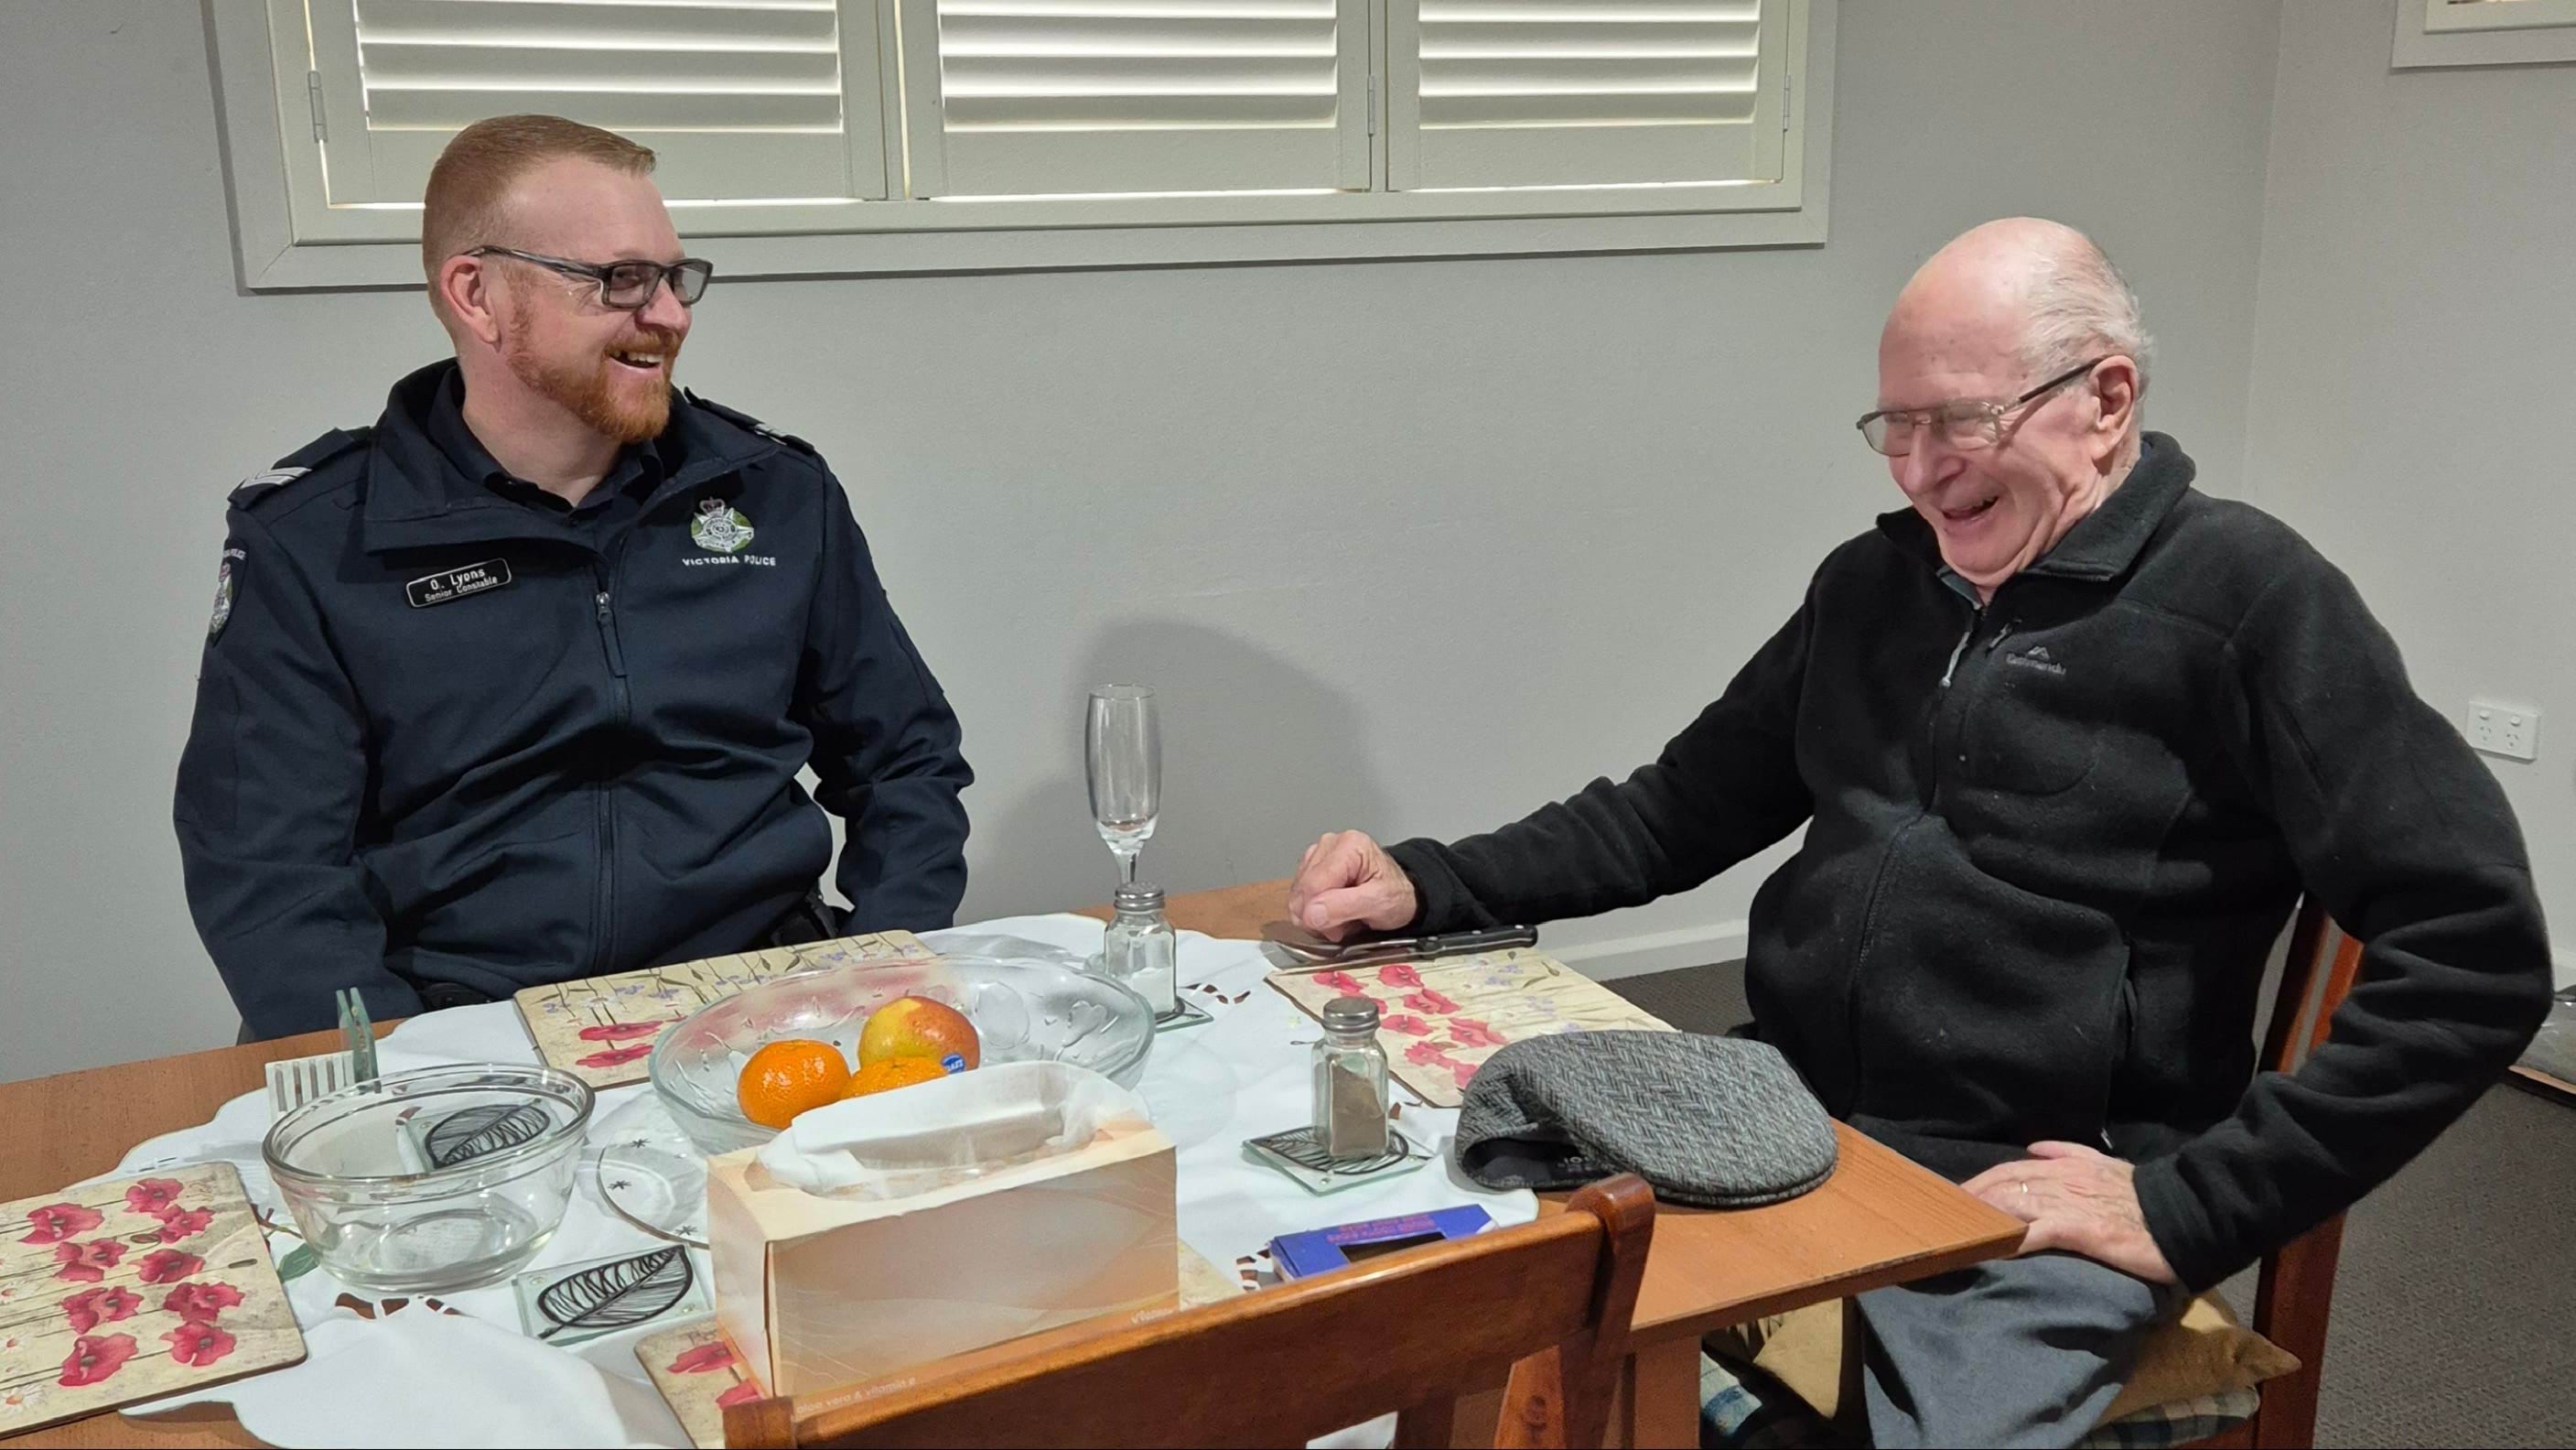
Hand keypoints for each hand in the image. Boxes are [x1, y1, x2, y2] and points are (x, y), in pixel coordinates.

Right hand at [1285, 830, 1418, 940]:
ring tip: (1341, 917)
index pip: (1314, 884)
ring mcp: (1319, 854)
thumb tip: (1311, 913)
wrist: (1402, 895)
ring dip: (1315, 915)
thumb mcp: (1381, 903)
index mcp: (1350, 846)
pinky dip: (1312, 911)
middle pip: (1302, 889)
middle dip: (1318, 916)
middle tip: (1342, 924)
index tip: (1337, 928)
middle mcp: (1330, 844)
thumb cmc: (1397, 896)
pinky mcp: (1311, 866)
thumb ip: (1345, 906)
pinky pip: (1298, 895)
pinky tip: (1333, 911)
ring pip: (1297, 894)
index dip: (1318, 912)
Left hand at [1962, 1140, 2175, 1283]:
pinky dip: (2011, 1240)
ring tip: (1956, 1232)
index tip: (1955, 1196)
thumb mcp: (2104, 1163)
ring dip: (1981, 1218)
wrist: (2183, 1212)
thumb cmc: (2143, 1195)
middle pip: (2003, 1185)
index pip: (2010, 1170)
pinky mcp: (2081, 1229)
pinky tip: (1992, 1249)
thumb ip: (2068, 1152)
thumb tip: (2034, 1147)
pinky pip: (2037, 1233)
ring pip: (2013, 1205)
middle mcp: (2061, 1179)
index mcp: (2065, 1165)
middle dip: (1970, 1200)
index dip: (1979, 1182)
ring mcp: (2069, 1203)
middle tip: (1944, 1218)